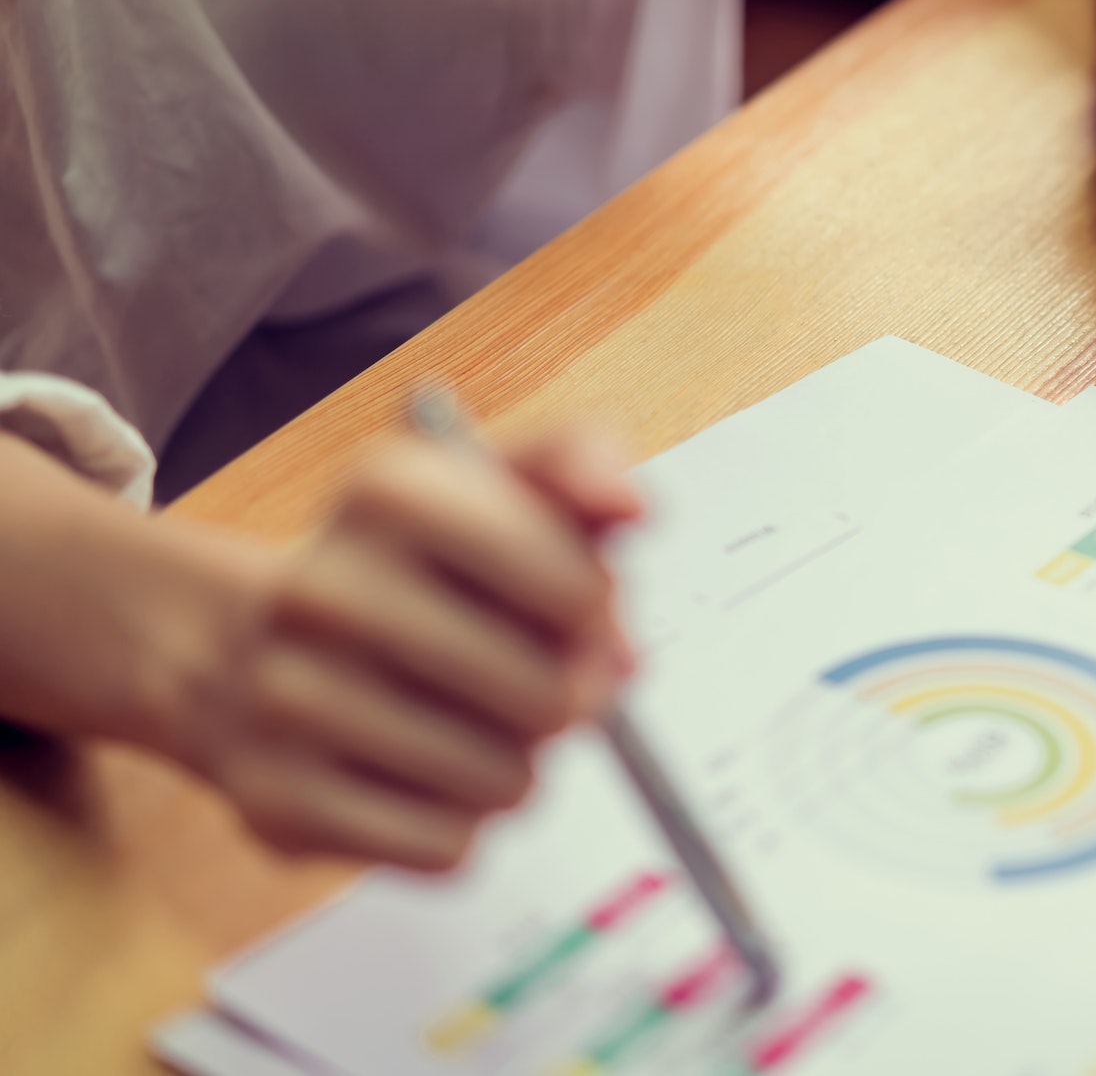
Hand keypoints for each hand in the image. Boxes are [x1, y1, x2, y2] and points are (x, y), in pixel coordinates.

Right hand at [165, 428, 642, 869]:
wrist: (243, 649)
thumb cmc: (414, 573)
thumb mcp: (492, 488)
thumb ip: (579, 467)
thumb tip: (631, 503)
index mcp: (388, 492)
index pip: (576, 592)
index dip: (597, 615)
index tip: (574, 610)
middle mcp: (322, 592)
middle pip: (549, 698)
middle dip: (566, 698)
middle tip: (537, 681)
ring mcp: (288, 704)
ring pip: (506, 783)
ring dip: (518, 766)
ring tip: (473, 726)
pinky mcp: (281, 806)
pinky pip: (450, 847)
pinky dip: (462, 822)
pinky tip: (422, 775)